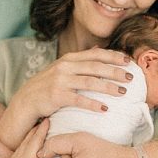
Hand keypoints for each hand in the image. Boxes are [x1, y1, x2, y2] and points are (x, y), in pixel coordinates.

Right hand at [12, 47, 134, 119]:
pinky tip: (105, 109)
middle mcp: (64, 67)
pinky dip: (93, 104)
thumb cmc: (47, 85)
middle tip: (131, 77)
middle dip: (115, 72)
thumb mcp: (62, 68)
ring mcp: (60, 81)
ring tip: (123, 92)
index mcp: (68, 59)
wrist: (26, 101)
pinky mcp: (56, 96)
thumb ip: (79, 61)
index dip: (113, 56)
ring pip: (90, 82)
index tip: (128, 61)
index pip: (95, 54)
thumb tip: (97, 48)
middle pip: (96, 67)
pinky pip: (79, 100)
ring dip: (108, 87)